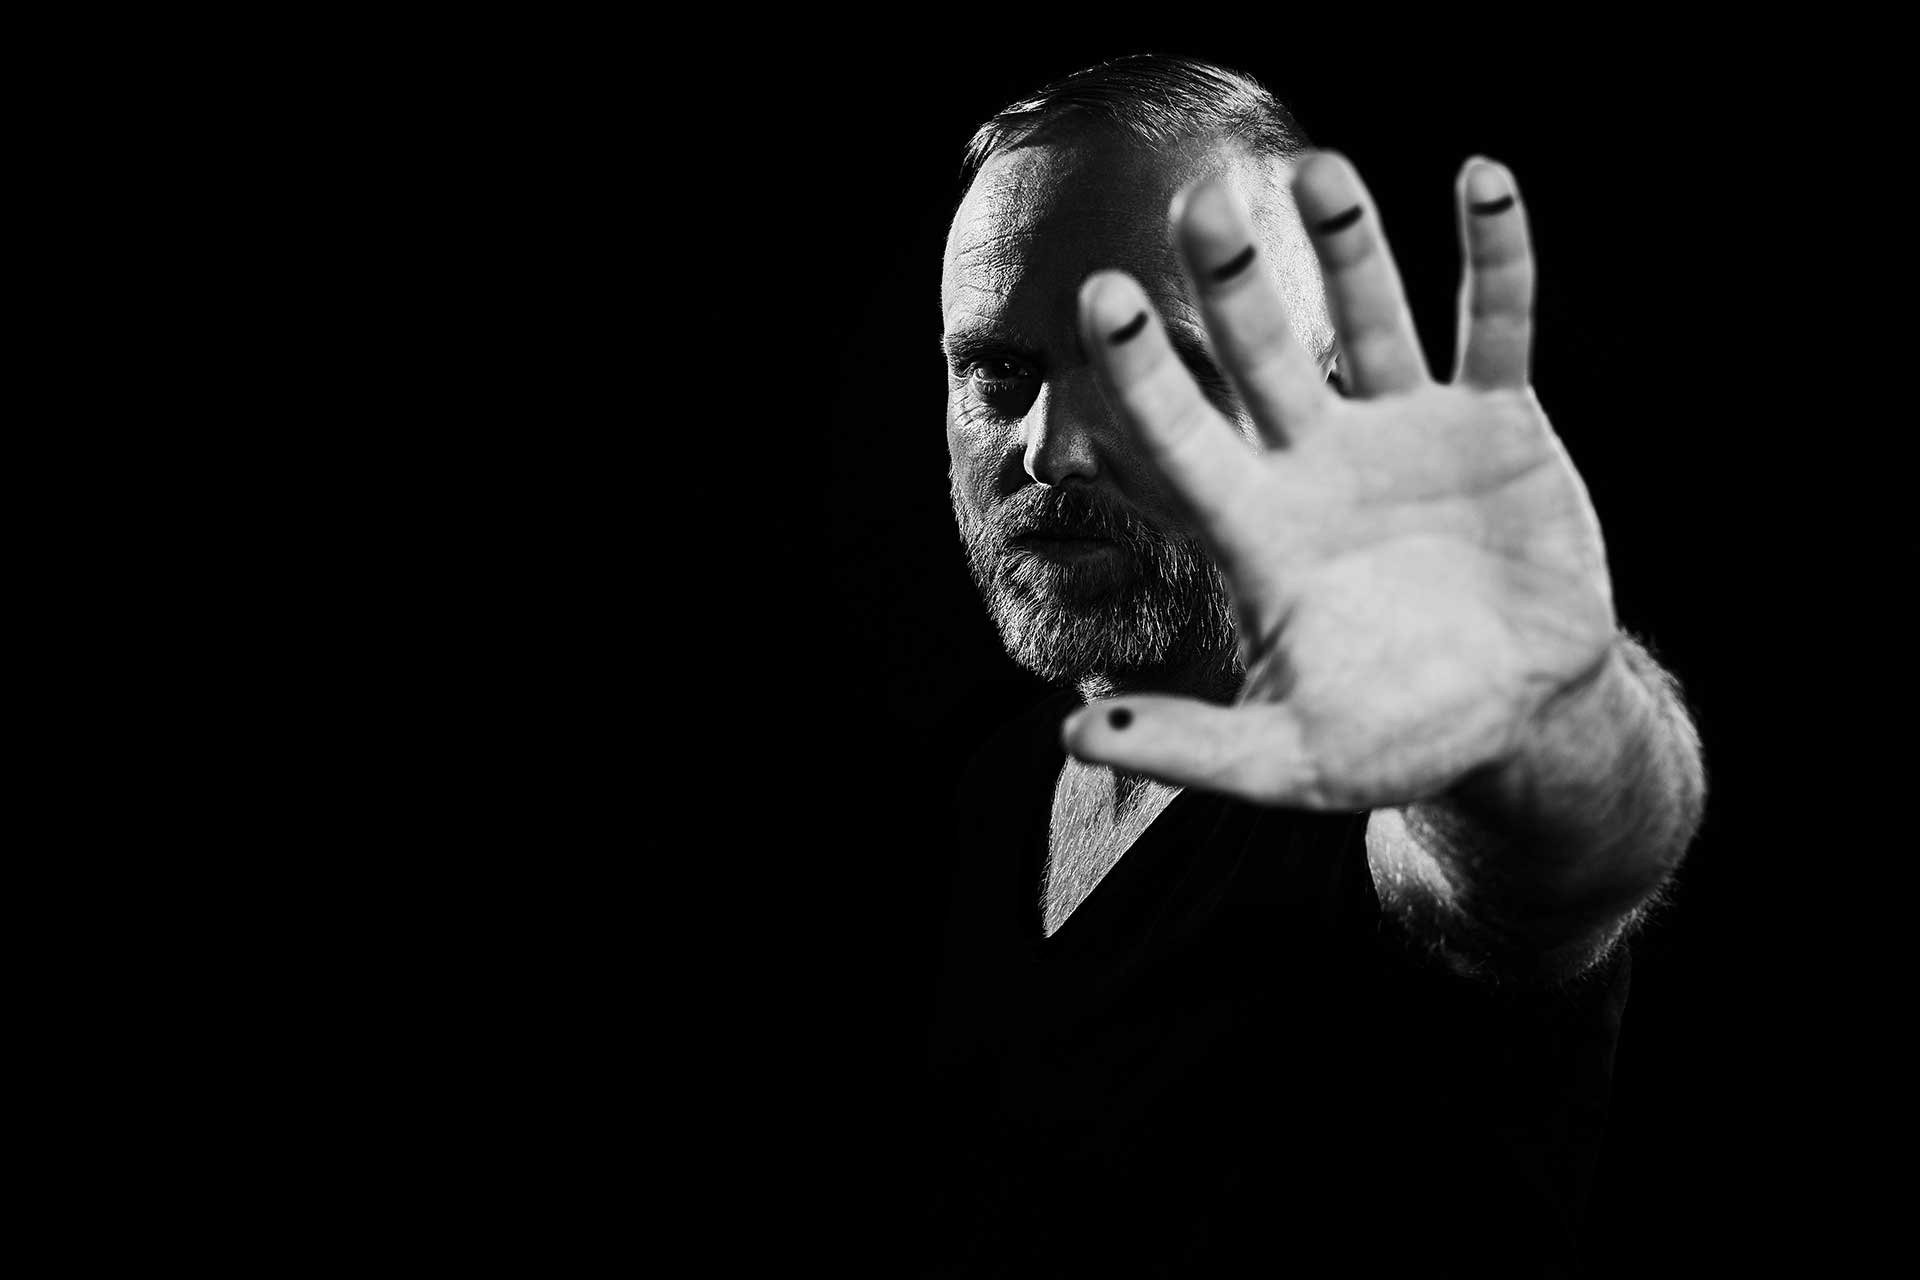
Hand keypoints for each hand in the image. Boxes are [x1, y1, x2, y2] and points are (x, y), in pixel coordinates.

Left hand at [1062, 153, 1617, 810]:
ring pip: (1369, 318)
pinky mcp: (1496, 422)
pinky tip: (1479, 181)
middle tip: (1200, 200)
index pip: (1182, 438)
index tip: (1103, 299)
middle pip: (1261, 354)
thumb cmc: (1390, 738)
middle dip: (1232, 280)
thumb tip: (1071, 737)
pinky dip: (1494, 259)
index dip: (1144, 373)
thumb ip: (1189, 747)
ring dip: (1348, 245)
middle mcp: (1317, 461)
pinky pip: (1494, 327)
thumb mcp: (1287, 760)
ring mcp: (1406, 431)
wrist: (1517, 719)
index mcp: (1258, 530)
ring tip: (1319, 170)